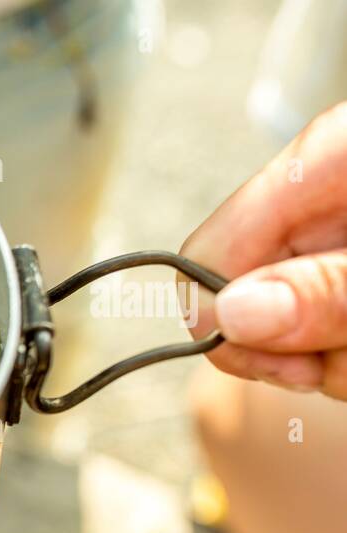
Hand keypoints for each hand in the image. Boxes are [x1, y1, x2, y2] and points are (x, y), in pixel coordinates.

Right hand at [180, 101, 346, 399]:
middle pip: (238, 301)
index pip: (204, 254)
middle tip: (342, 357)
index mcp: (320, 165)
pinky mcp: (340, 275)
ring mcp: (330, 239)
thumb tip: (230, 315)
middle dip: (290, 350)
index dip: (225, 319)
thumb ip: (323, 291)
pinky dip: (345, 357)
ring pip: (280, 332)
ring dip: (330, 363)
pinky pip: (316, 337)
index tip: (284, 359)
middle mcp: (315, 201)